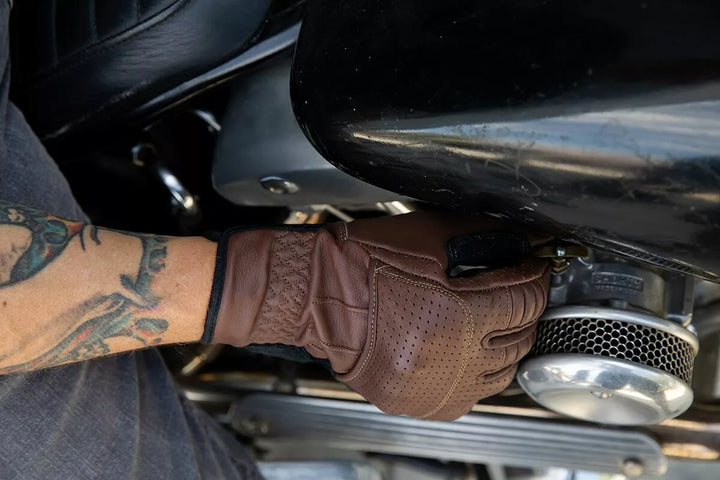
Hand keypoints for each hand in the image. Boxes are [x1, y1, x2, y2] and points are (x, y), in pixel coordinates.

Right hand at [204, 212, 549, 419]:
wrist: (318, 295)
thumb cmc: (362, 262)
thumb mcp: (429, 237)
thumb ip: (483, 239)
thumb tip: (519, 243)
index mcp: (458, 314)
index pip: (525, 300)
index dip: (536, 280)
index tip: (536, 271)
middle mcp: (451, 357)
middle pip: (519, 338)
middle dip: (527, 310)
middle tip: (522, 293)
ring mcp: (435, 385)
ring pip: (501, 372)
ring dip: (508, 344)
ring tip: (500, 323)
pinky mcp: (419, 401)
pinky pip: (471, 395)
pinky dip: (480, 373)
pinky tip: (473, 353)